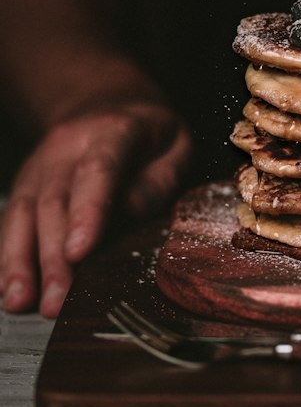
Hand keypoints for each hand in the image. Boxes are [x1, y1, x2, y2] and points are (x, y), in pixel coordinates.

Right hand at [0, 100, 192, 316]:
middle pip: (56, 200)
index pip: (99, 170)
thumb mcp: (177, 147)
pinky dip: (7, 252)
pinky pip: (12, 216)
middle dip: (52, 255)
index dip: (88, 211)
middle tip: (55, 301)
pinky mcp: (27, 180)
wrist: (111, 105)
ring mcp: (42, 161)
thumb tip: (128, 216)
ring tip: (19, 302)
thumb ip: (159, 182)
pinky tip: (8, 286)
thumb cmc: (152, 136)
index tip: (79, 252)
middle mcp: (70, 144)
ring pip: (25, 210)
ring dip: (20, 260)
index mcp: (115, 130)